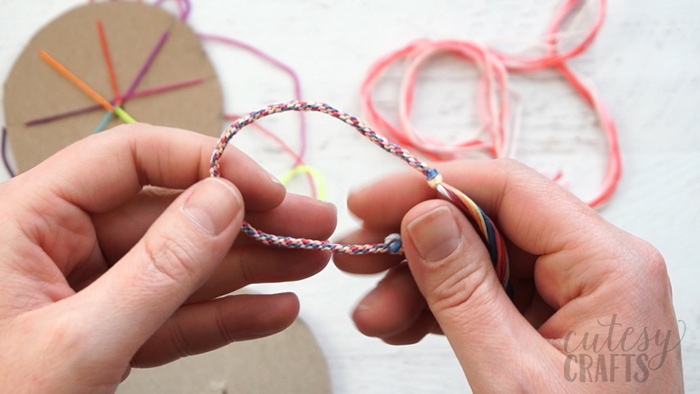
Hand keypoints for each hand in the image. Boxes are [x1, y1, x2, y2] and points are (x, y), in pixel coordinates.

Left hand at [0, 124, 335, 392]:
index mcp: (30, 219)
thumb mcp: (78, 342)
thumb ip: (157, 270)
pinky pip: (177, 315)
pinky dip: (227, 315)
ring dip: (250, 267)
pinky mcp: (111, 335)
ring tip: (308, 264)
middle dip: (248, 222)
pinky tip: (274, 310)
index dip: (206, 164)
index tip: (265, 190)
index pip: (131, 158)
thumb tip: (223, 202)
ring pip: (184, 266)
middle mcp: (62, 245)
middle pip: (172, 214)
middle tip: (311, 224)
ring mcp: (92, 293)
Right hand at [335, 159, 682, 391]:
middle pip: (489, 224)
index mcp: (608, 264)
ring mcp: (577, 295)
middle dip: (415, 243)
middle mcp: (598, 266)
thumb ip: (463, 290)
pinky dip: (442, 310)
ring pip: (481, 262)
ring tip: (373, 316)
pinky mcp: (557, 323)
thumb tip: (422, 216)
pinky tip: (401, 325)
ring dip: (419, 285)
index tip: (367, 204)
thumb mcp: (511, 376)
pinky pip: (489, 297)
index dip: (429, 187)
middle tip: (354, 259)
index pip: (509, 189)